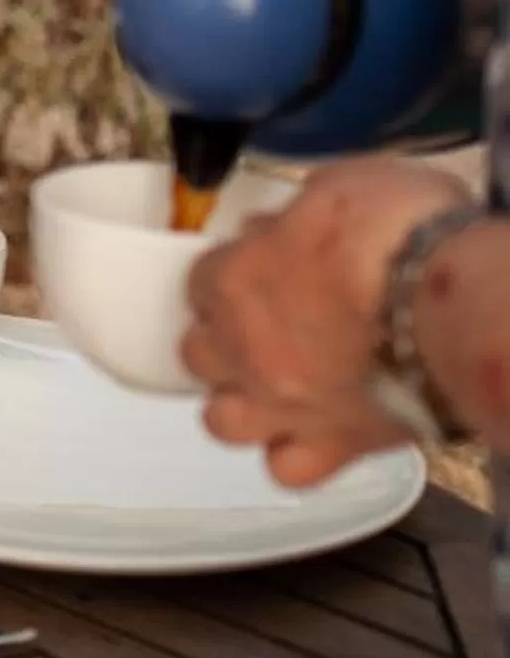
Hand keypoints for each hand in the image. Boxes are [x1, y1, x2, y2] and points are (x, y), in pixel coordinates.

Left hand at [181, 159, 470, 486]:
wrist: (458, 303)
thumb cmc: (406, 234)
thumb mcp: (338, 187)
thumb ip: (293, 213)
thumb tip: (274, 228)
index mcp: (236, 280)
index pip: (199, 281)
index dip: (230, 276)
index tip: (257, 271)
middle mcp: (245, 349)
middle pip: (199, 354)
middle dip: (225, 342)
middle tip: (265, 331)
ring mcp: (283, 404)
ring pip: (223, 420)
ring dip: (244, 405)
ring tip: (279, 390)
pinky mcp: (335, 445)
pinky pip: (288, 469)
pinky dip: (298, 455)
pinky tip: (319, 435)